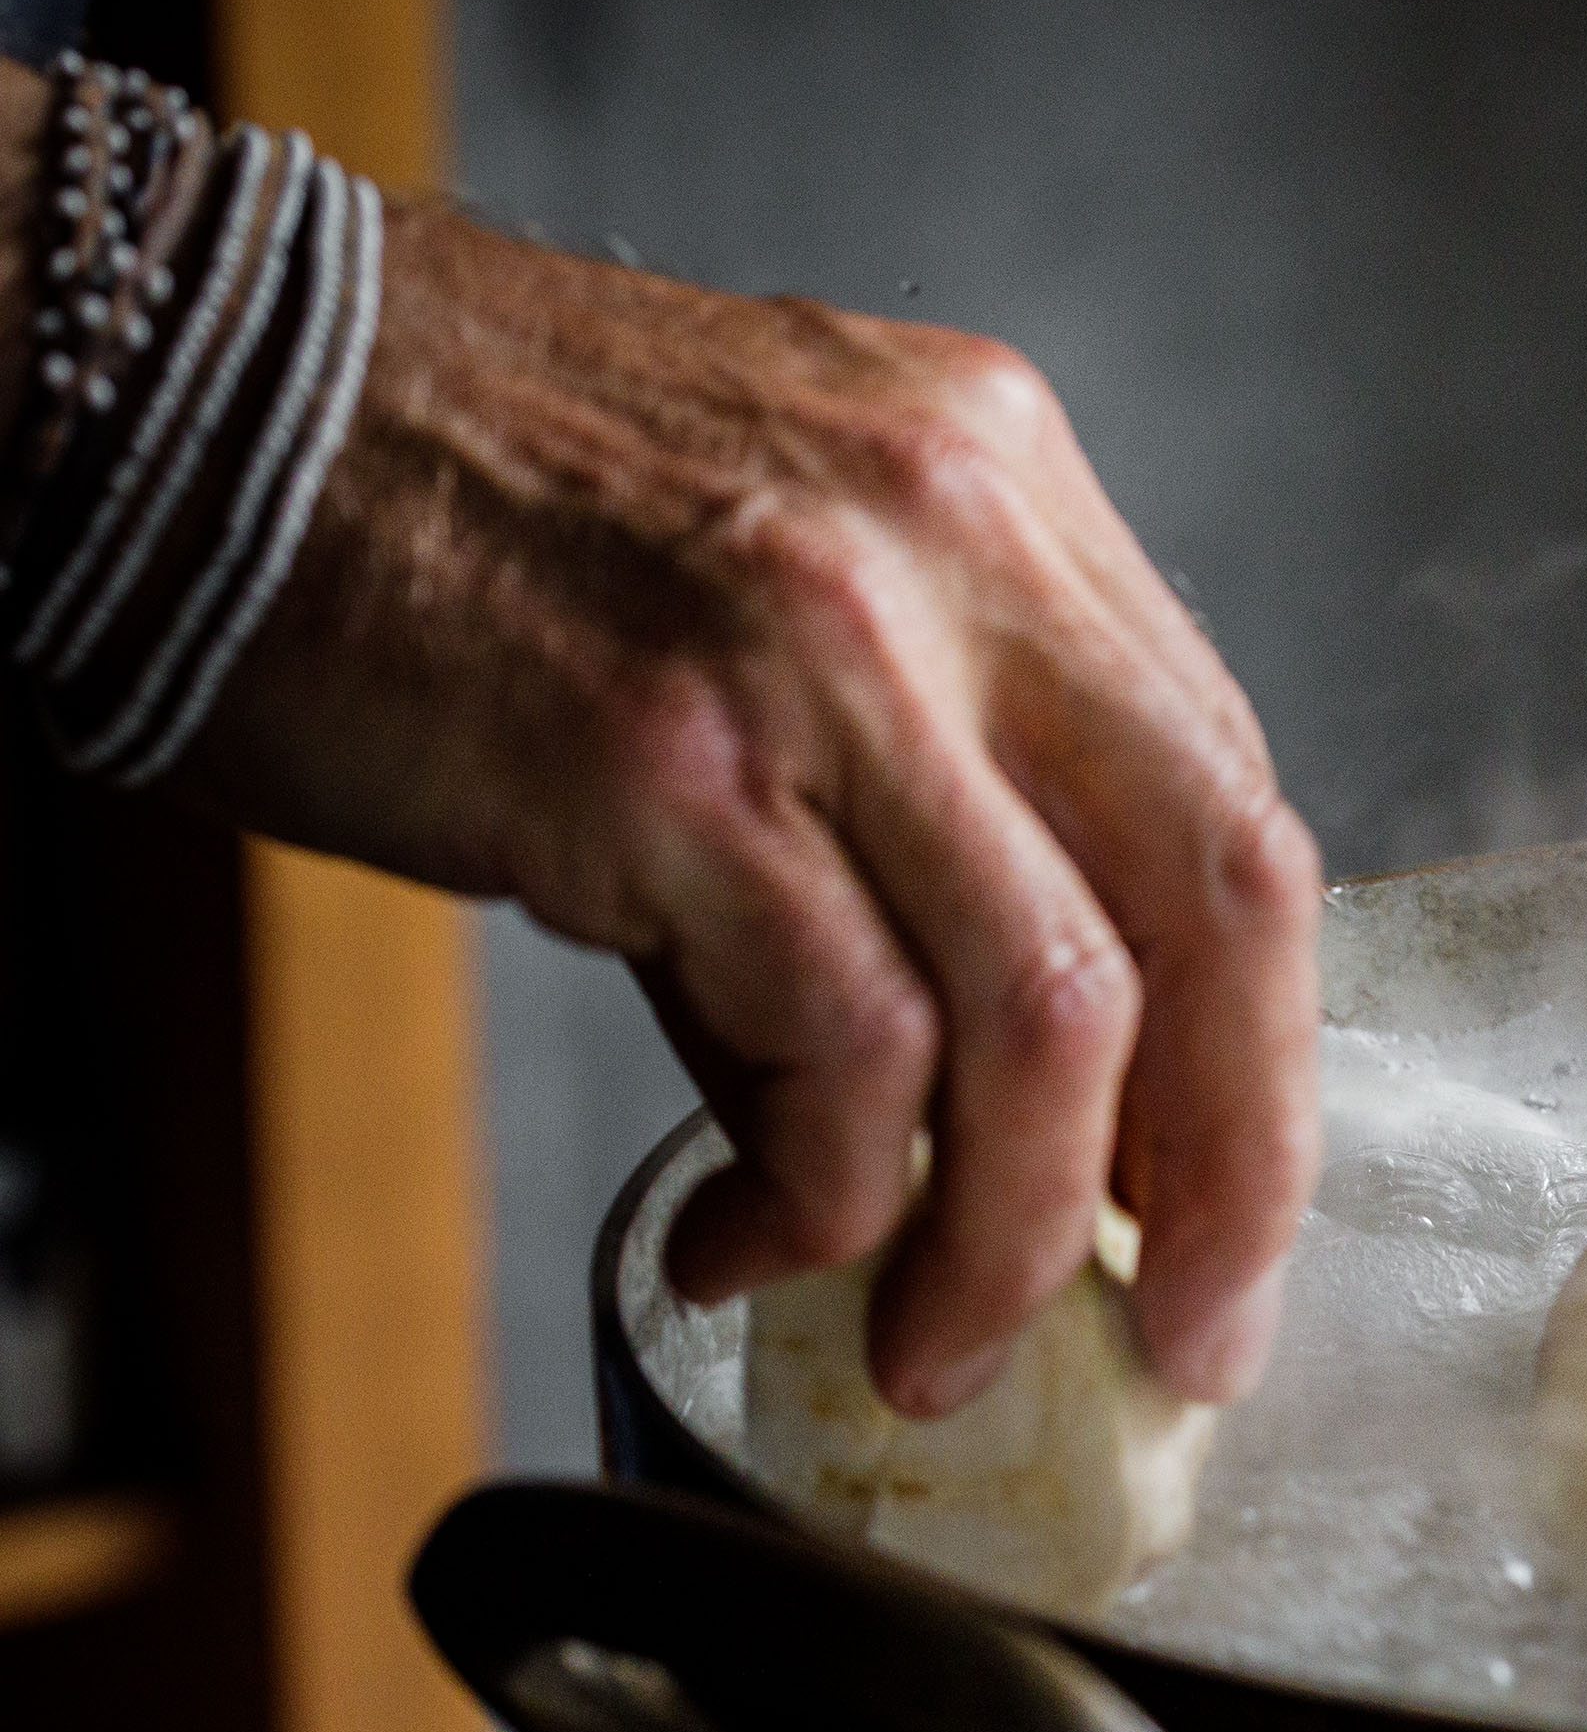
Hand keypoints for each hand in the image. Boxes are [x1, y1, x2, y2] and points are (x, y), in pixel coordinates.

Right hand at [182, 205, 1322, 1415]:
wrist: (183, 386)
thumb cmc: (468, 509)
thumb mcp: (778, 578)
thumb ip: (923, 805)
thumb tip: (996, 1120)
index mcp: (1010, 491)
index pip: (1229, 800)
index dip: (1258, 1042)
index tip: (1225, 1206)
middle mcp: (957, 542)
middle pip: (1223, 903)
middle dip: (1235, 1169)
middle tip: (1190, 1338)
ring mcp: (823, 644)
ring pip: (1050, 1015)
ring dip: (1012, 1239)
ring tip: (932, 1345)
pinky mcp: (668, 763)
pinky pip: (843, 1048)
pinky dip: (819, 1199)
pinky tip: (739, 1242)